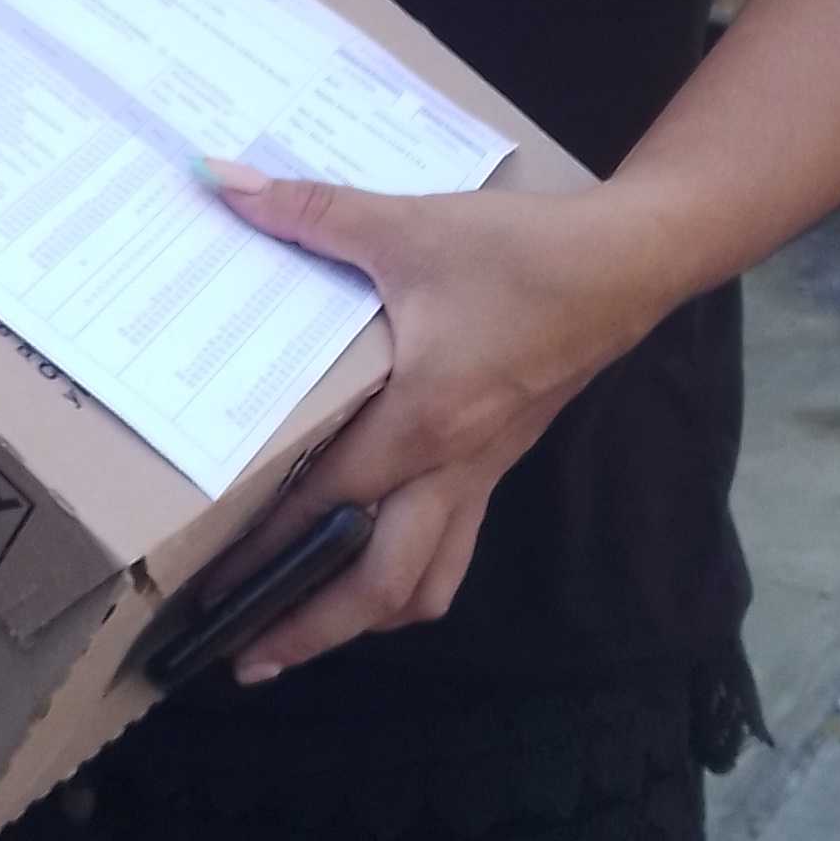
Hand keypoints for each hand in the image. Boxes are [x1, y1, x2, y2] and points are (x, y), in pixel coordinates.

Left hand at [196, 161, 679, 678]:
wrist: (628, 262)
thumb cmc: (522, 252)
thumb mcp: (409, 224)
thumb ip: (312, 211)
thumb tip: (218, 180)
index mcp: (423, 421)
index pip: (329, 507)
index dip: (266, 553)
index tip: (211, 591)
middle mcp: (453, 465)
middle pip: (383, 586)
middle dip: (314, 631)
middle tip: (248, 660)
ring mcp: (483, 472)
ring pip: (427, 581)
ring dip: (366, 618)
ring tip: (304, 635)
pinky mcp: (500, 461)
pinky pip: (452, 546)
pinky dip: (408, 577)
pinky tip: (373, 566)